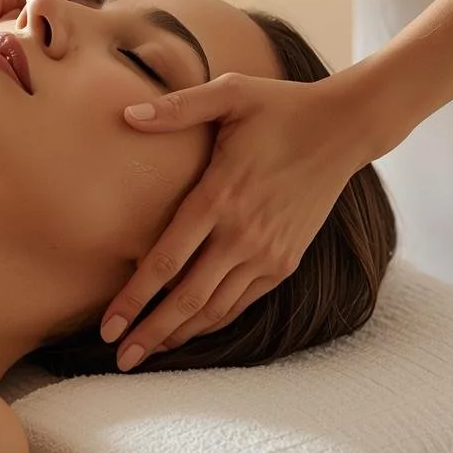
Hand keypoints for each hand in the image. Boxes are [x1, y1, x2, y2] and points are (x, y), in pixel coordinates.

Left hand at [100, 68, 384, 371]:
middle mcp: (243, 234)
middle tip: (120, 359)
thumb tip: (126, 116)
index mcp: (220, 196)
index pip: (166, 261)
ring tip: (147, 353)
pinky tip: (190, 330)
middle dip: (150, 332)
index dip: (134, 299)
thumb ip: (178, 108)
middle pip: (187, 299)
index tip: (108, 325)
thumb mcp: (231, 93)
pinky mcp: (286, 261)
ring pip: (216, 308)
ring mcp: (267, 252)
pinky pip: (243, 302)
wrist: (344, 129)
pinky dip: (214, 321)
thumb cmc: (280, 107)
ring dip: (179, 334)